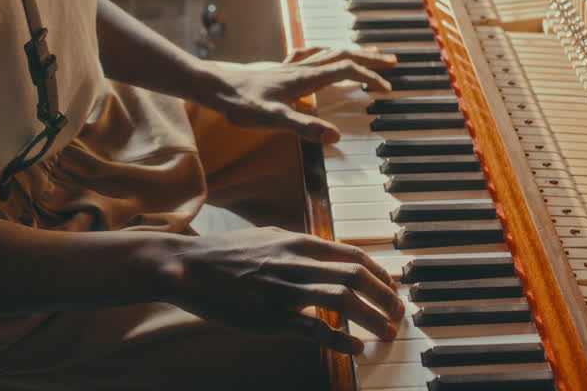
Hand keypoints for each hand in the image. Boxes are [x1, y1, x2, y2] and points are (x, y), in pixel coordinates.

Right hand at [164, 227, 403, 352]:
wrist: (188, 266)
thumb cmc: (227, 254)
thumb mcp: (269, 238)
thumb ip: (300, 247)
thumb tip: (329, 254)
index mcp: (297, 242)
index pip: (352, 255)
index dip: (380, 274)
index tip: (392, 288)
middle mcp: (295, 262)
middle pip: (355, 276)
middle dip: (385, 296)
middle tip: (398, 314)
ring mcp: (283, 290)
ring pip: (341, 299)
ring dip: (371, 316)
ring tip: (385, 331)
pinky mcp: (269, 317)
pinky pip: (312, 328)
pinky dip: (339, 339)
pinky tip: (355, 348)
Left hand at [195, 47, 396, 142]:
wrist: (214, 86)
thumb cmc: (240, 103)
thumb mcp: (273, 119)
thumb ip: (304, 127)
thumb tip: (336, 136)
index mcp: (306, 78)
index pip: (347, 70)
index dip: (369, 77)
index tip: (386, 90)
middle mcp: (301, 67)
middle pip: (343, 54)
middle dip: (369, 57)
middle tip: (391, 62)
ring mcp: (290, 65)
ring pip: (329, 51)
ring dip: (351, 52)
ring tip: (367, 55)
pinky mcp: (279, 68)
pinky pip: (310, 53)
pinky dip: (325, 52)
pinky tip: (322, 55)